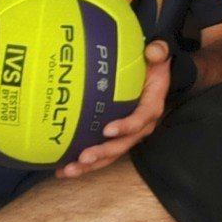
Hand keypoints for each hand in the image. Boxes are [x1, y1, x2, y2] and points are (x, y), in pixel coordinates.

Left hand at [57, 41, 171, 178]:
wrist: (153, 76)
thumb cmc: (152, 66)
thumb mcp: (159, 54)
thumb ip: (158, 51)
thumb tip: (153, 51)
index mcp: (151, 107)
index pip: (140, 119)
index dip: (126, 126)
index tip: (108, 129)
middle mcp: (140, 126)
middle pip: (122, 145)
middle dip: (103, 153)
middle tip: (83, 157)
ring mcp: (127, 134)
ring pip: (110, 154)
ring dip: (90, 165)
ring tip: (69, 170)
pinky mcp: (115, 137)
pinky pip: (101, 153)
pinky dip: (83, 163)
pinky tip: (63, 168)